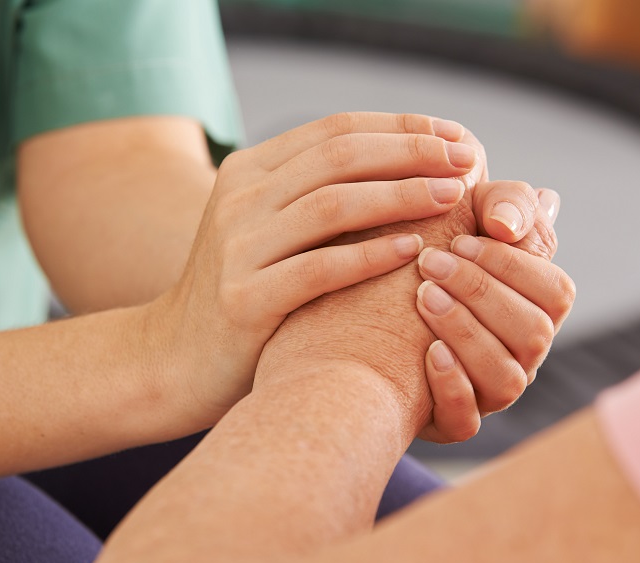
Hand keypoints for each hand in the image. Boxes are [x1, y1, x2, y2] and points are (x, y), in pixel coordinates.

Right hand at [151, 112, 481, 428]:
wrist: (172, 359)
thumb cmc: (241, 294)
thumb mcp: (264, 229)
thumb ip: (312, 197)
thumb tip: (400, 170)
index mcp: (248, 172)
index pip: (335, 129)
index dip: (401, 126)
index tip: (455, 135)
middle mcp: (239, 199)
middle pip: (339, 157)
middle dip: (412, 152)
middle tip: (468, 160)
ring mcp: (236, 248)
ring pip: (332, 204)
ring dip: (401, 194)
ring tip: (453, 196)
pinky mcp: (243, 299)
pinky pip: (318, 269)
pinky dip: (370, 256)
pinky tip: (414, 251)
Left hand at [415, 192, 573, 442]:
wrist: (363, 311)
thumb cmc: (428, 257)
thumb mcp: (464, 217)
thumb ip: (505, 203)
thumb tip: (547, 199)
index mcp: (535, 308)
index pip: (555, 291)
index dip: (513, 264)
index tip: (461, 238)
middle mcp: (521, 355)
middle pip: (533, 333)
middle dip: (481, 292)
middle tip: (430, 262)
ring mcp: (488, 393)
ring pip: (504, 378)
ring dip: (465, 332)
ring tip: (423, 297)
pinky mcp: (450, 421)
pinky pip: (466, 420)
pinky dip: (451, 385)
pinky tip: (427, 351)